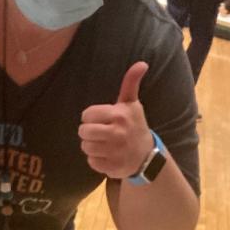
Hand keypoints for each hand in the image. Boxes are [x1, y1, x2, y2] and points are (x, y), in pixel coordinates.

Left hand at [78, 61, 154, 178]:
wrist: (146, 155)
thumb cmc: (134, 125)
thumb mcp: (131, 104)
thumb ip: (131, 83)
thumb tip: (142, 63)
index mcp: (119, 115)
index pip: (87, 115)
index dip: (91, 117)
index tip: (102, 119)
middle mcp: (117, 133)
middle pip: (83, 131)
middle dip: (88, 132)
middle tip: (99, 133)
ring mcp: (114, 152)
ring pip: (85, 147)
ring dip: (91, 146)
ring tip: (103, 144)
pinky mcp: (112, 167)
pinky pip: (91, 161)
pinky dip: (96, 159)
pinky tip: (107, 155)